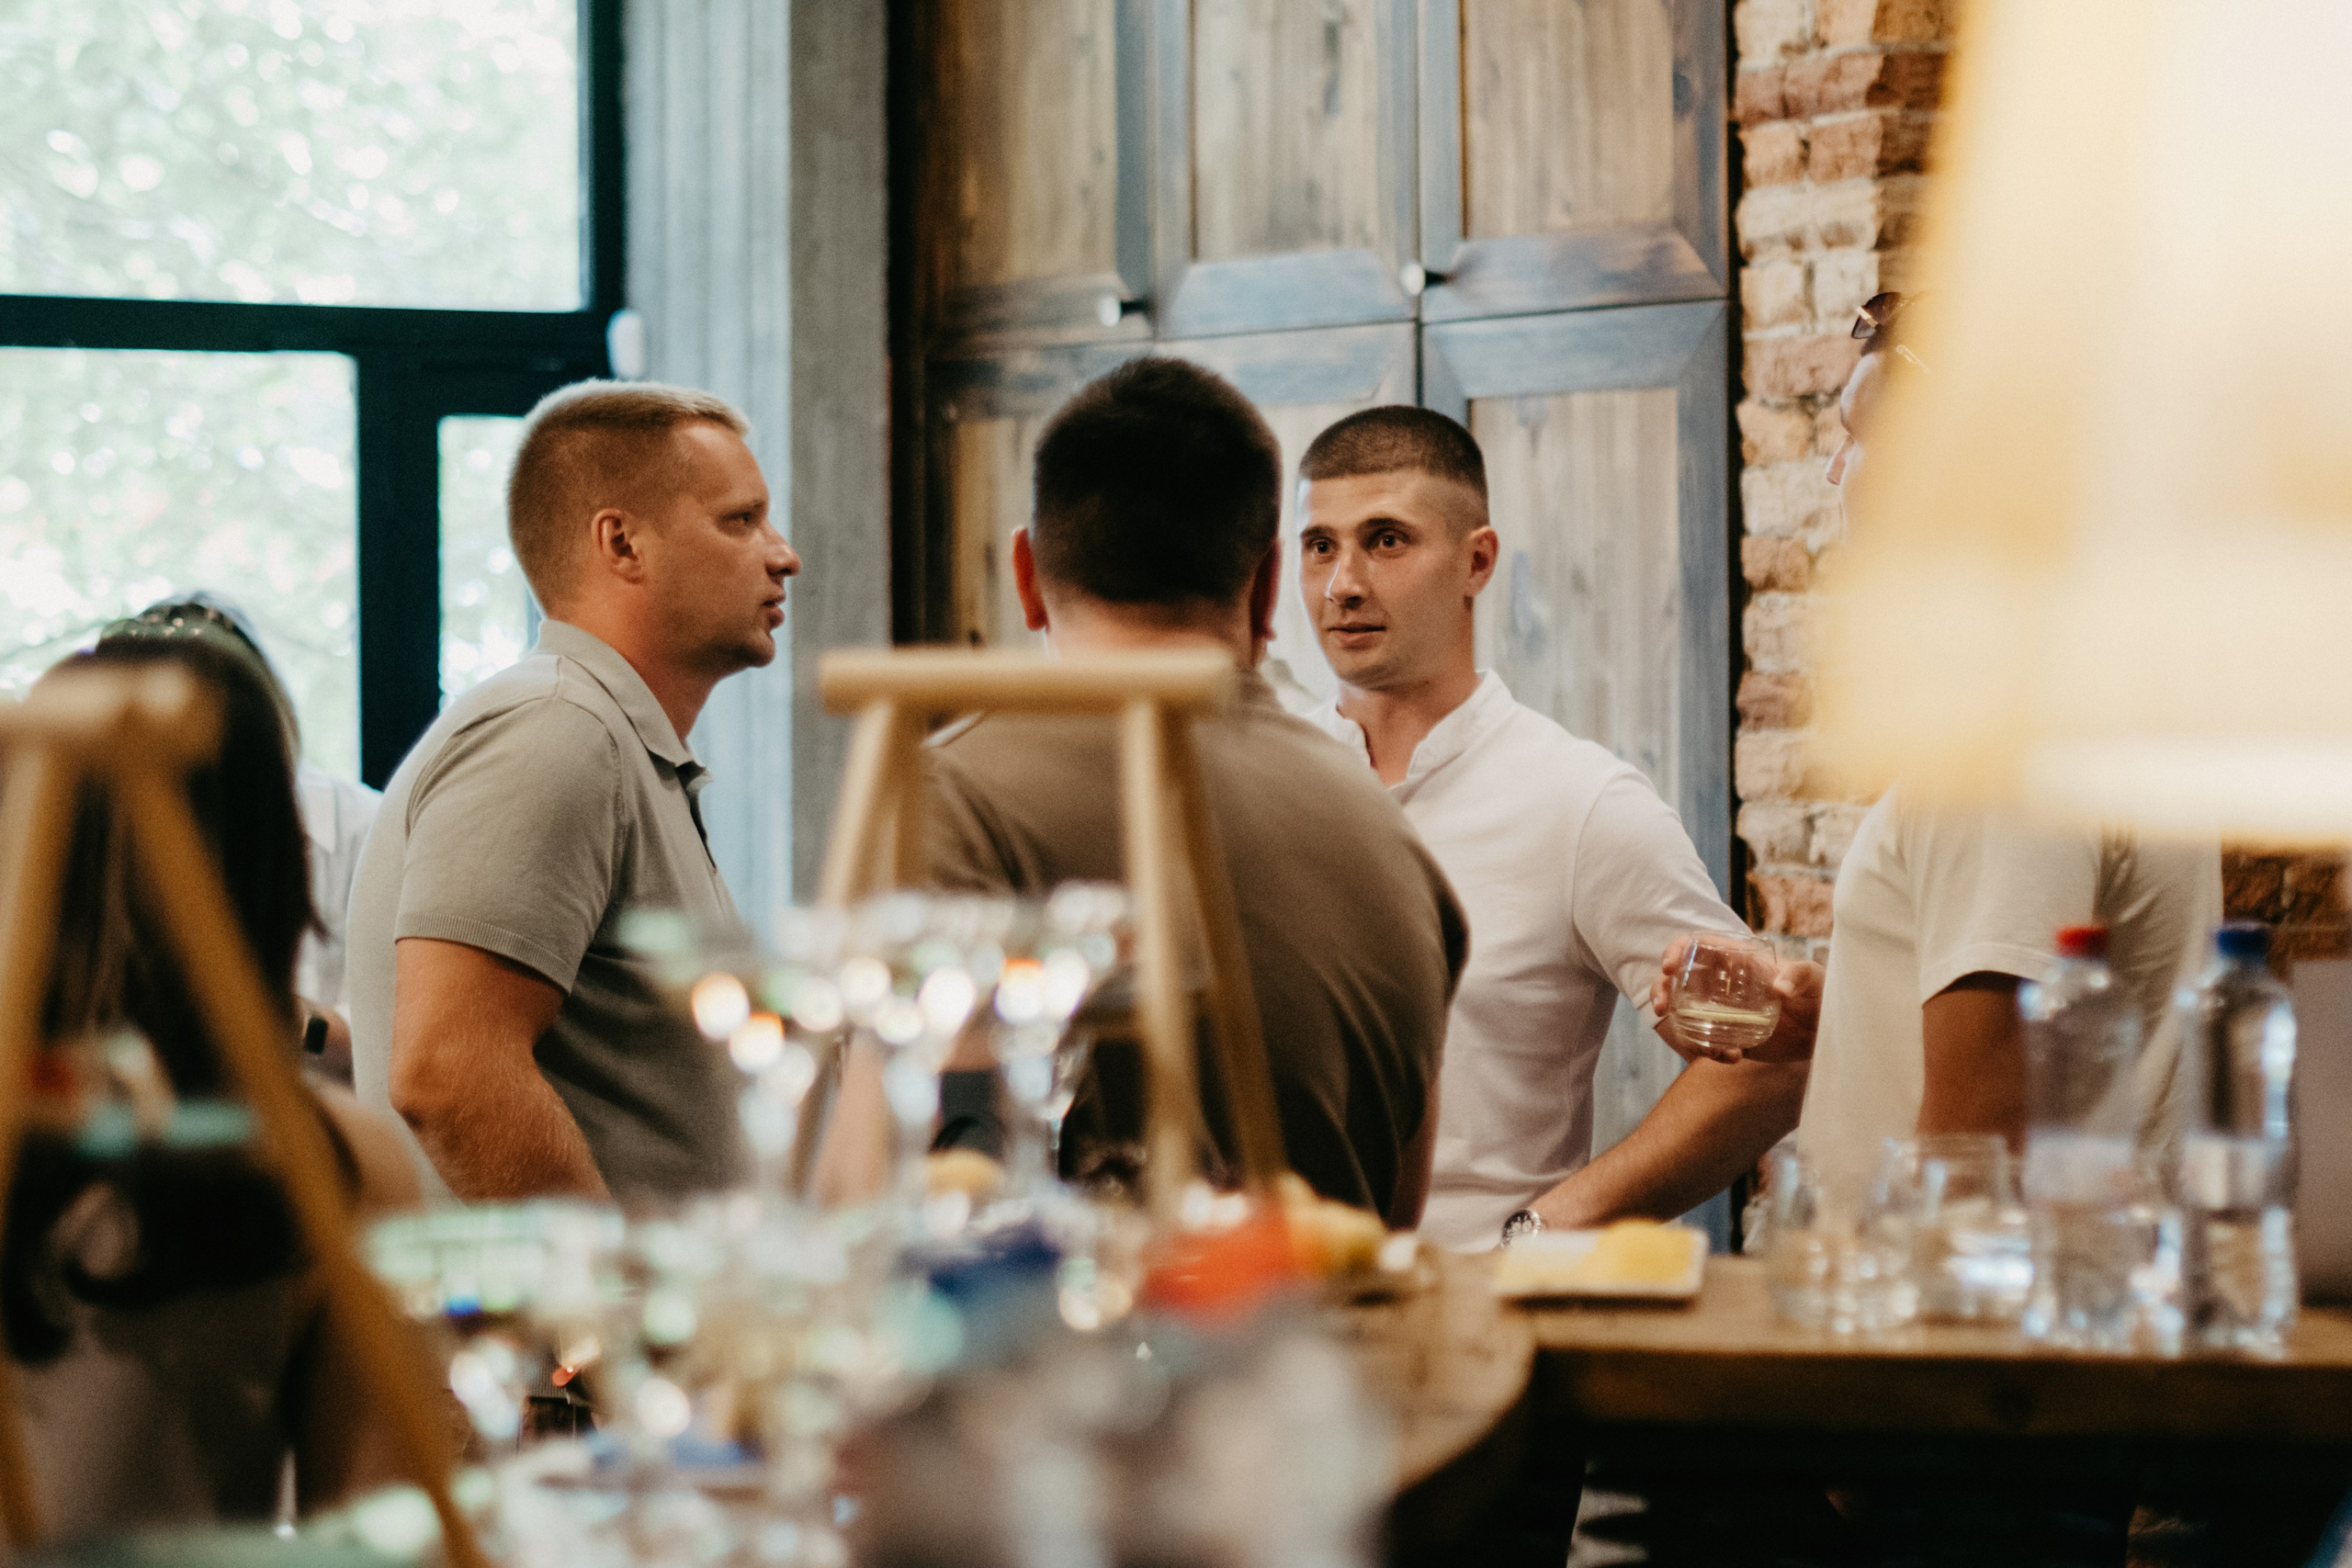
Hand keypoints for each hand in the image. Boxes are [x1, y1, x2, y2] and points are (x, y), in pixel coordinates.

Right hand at [1648, 939, 1824, 1065]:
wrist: (1824, 1031)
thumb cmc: (1820, 993)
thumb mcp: (1813, 978)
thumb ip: (1798, 976)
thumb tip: (1777, 988)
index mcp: (1737, 960)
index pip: (1697, 946)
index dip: (1676, 951)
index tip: (1669, 967)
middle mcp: (1723, 983)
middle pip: (1678, 979)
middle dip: (1661, 990)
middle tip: (1661, 1008)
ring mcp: (1722, 1010)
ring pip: (1685, 1013)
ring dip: (1682, 1029)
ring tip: (1707, 1048)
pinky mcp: (1728, 1035)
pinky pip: (1705, 1041)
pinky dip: (1708, 1050)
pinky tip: (1731, 1057)